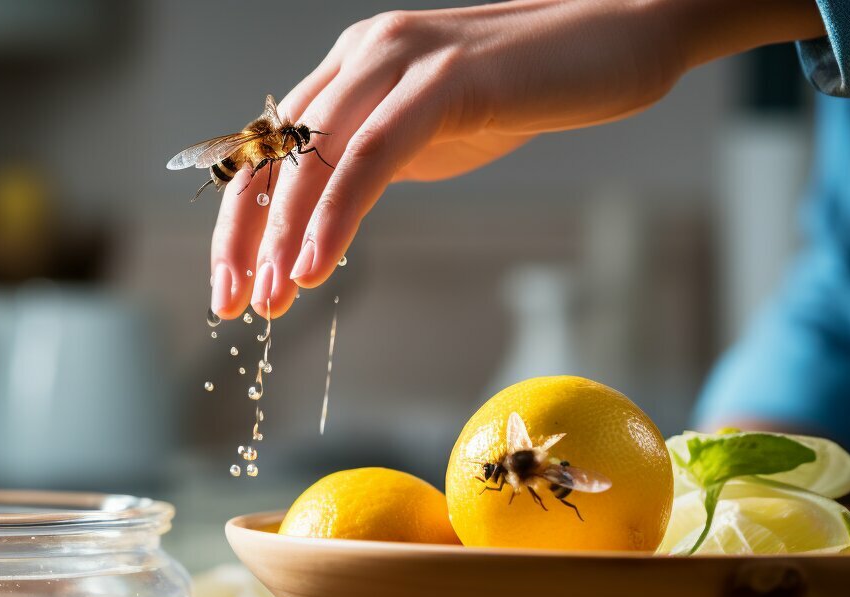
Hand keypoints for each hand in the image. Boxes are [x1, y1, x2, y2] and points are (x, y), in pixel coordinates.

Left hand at [207, 0, 824, 318]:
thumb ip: (369, 163)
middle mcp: (361, 54)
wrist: (620, 40)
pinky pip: (371, 155)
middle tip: (234, 303)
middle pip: (271, 152)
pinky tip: (318, 266)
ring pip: (312, 153)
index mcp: (348, 69)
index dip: (239, 221)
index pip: (268, 150)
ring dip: (284, 234)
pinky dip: (336, 215)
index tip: (229, 288)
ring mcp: (402, 58)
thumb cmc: (526, 92)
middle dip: (244, 235)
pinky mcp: (447, 78)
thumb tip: (317, 225)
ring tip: (275, 297)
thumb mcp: (427, 134)